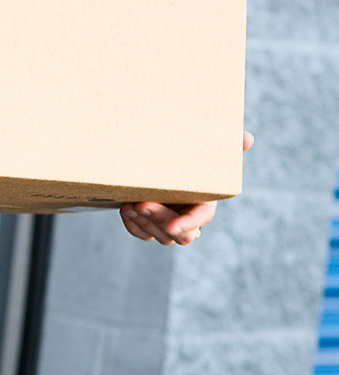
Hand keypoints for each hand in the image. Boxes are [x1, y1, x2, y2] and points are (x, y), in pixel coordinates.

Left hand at [119, 131, 254, 244]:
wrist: (161, 162)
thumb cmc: (189, 158)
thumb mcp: (207, 150)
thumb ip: (228, 145)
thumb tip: (247, 138)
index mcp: (205, 201)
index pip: (200, 219)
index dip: (187, 224)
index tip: (172, 226)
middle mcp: (188, 217)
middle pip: (179, 234)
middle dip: (159, 221)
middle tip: (142, 205)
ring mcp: (169, 224)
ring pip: (159, 236)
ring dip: (144, 223)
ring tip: (130, 206)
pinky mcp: (151, 225)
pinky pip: (142, 233)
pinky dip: (133, 225)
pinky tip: (126, 211)